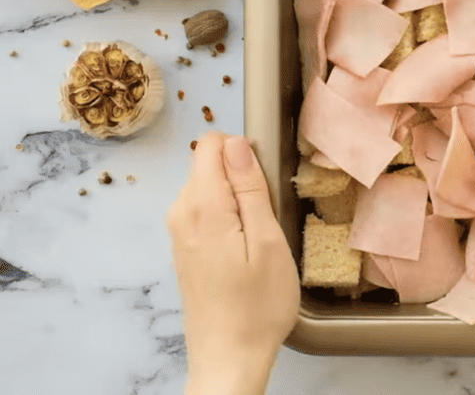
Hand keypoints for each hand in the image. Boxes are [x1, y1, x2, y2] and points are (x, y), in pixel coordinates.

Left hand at [167, 132, 299, 394]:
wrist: (229, 357)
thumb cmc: (258, 306)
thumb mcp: (268, 241)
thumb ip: (250, 187)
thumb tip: (237, 143)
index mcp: (203, 206)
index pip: (211, 144)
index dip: (245, 151)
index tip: (267, 180)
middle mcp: (181, 214)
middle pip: (209, 164)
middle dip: (242, 176)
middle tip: (269, 216)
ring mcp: (179, 232)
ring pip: (209, 187)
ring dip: (238, 199)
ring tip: (260, 237)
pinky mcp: (184, 248)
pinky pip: (206, 211)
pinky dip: (229, 218)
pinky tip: (246, 250)